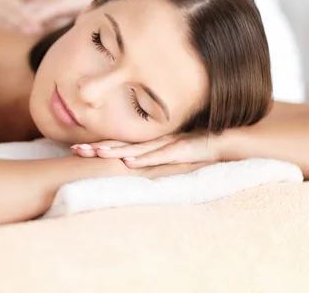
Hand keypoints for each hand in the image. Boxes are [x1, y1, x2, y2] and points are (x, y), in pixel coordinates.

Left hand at [70, 131, 229, 167]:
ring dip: (116, 151)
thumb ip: (157, 161)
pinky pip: (163, 154)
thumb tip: (134, 170)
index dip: (98, 146)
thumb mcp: (176, 157)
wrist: (236, 140)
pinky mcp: (186, 149)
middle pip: (123, 145)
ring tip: (95, 153)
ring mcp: (171, 143)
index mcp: (153, 143)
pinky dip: (146, 158)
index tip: (74, 148)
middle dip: (98, 147)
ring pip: (139, 148)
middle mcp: (158, 141)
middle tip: (73, 149)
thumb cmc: (205, 149)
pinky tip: (130, 162)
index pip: (121, 145)